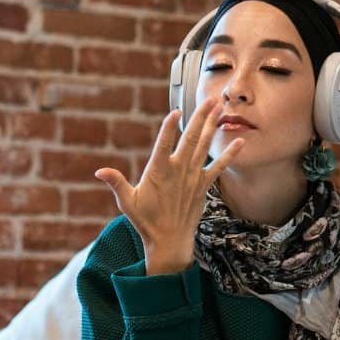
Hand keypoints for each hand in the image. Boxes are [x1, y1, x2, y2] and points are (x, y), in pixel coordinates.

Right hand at [94, 97, 245, 273]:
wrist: (170, 241)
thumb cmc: (146, 221)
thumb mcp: (127, 202)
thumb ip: (116, 183)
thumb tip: (99, 172)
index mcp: (158, 172)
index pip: (164, 145)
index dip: (169, 128)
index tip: (175, 110)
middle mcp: (178, 171)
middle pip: (191, 139)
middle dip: (201, 117)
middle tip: (210, 98)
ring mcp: (193, 177)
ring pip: (204, 147)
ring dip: (212, 126)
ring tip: (220, 108)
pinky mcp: (203, 185)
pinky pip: (218, 167)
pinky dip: (230, 154)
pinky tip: (240, 141)